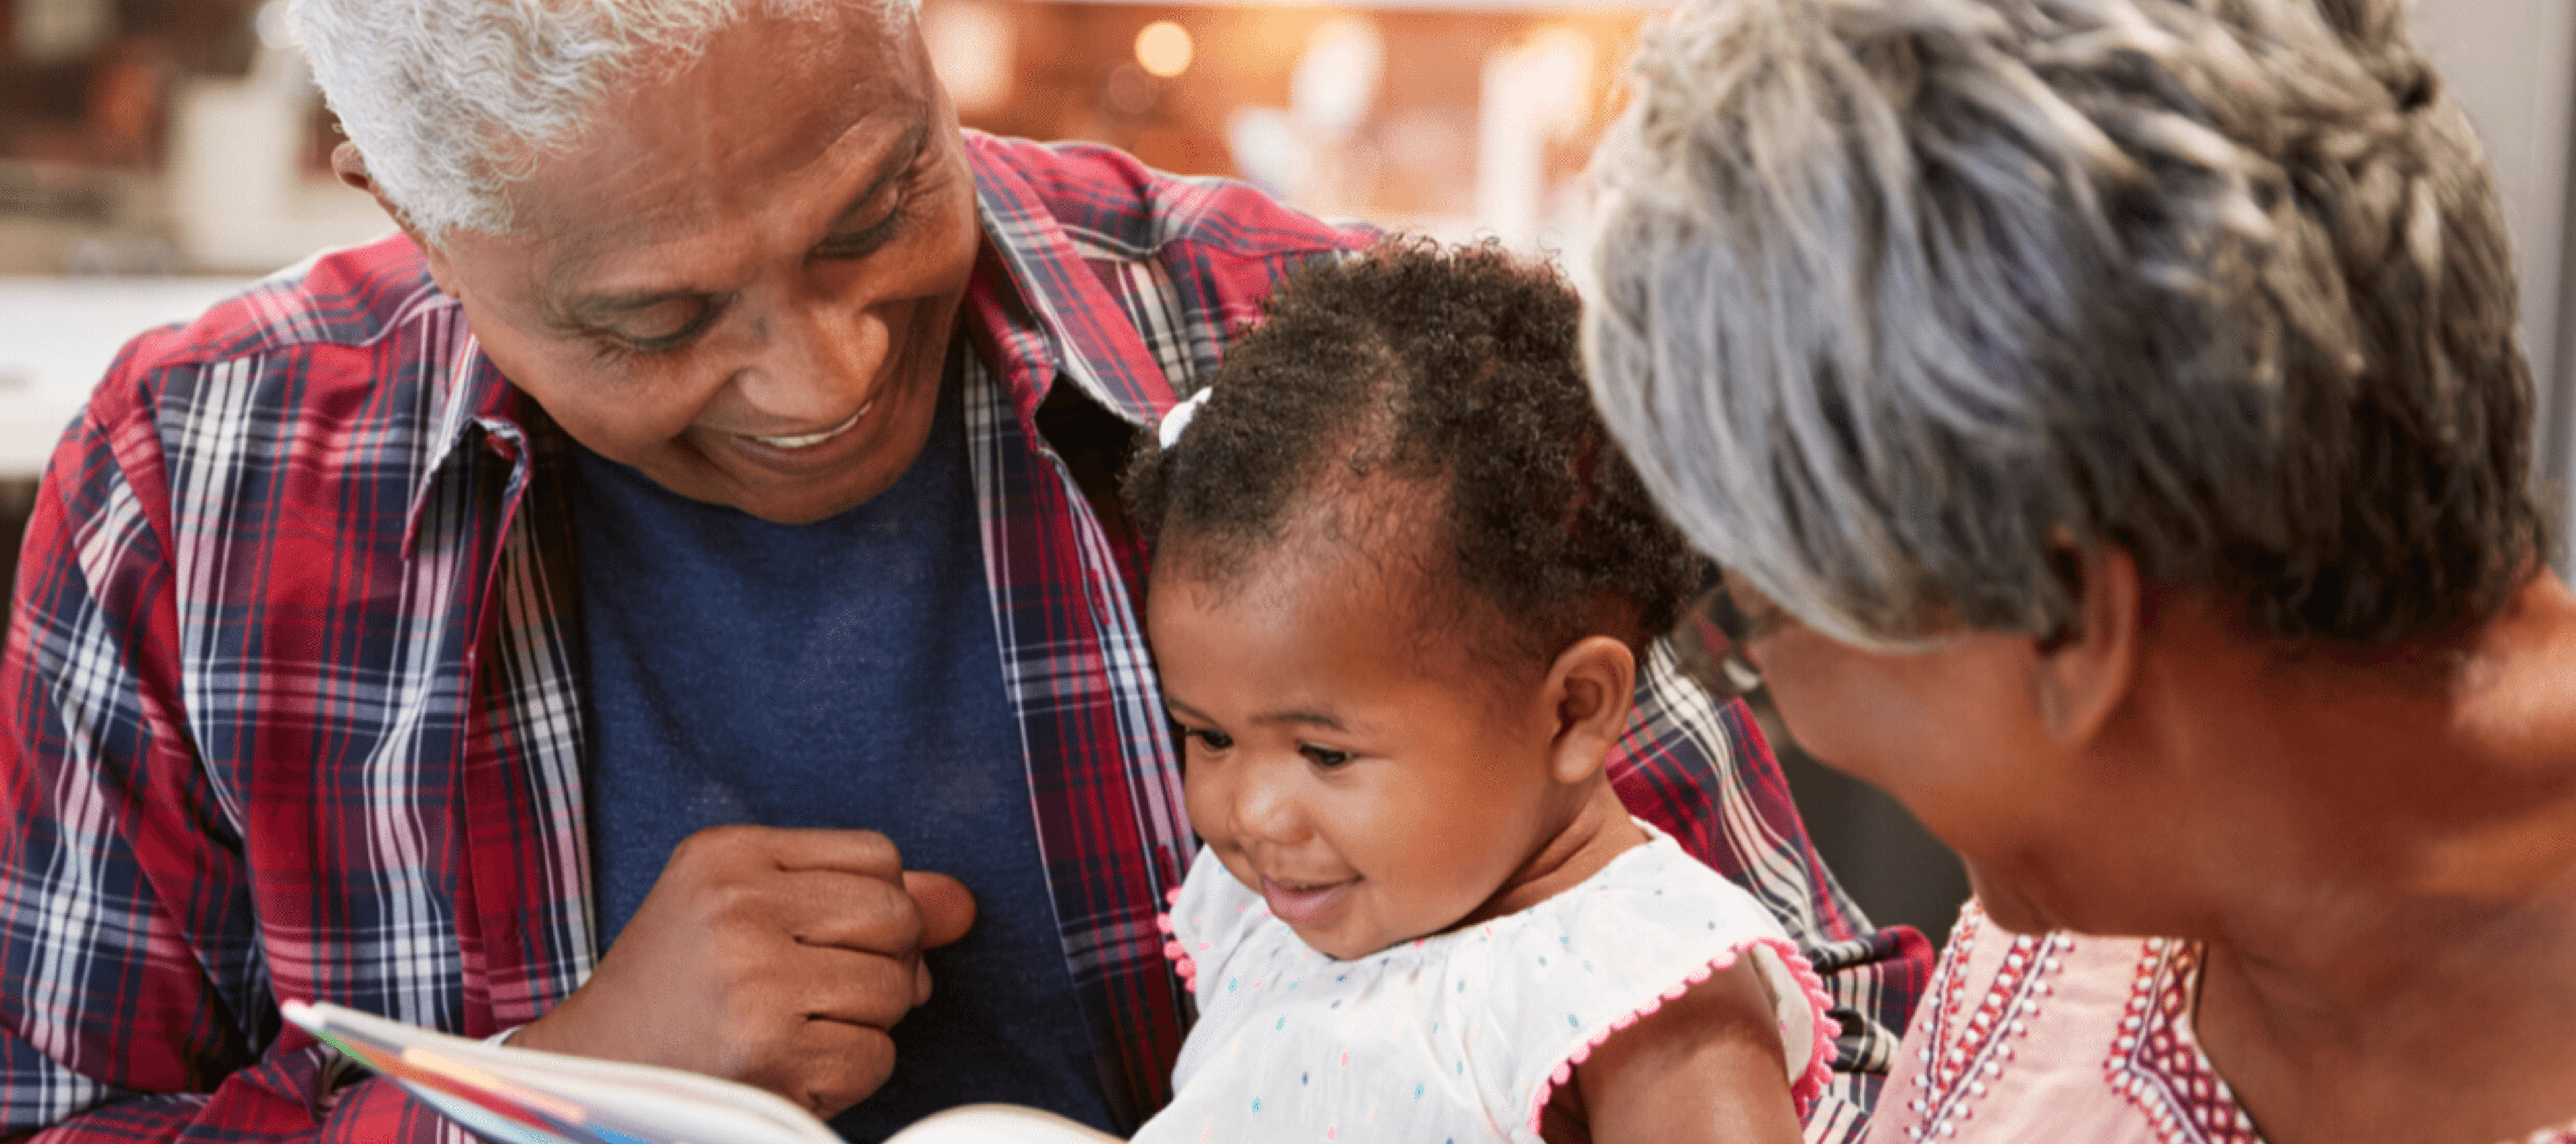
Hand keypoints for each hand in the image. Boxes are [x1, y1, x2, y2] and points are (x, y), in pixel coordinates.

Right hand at [509, 826, 976, 1118]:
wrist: (594, 1071)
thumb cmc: (683, 986)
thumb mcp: (749, 907)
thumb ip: (859, 893)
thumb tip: (963, 904)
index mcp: (728, 854)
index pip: (879, 856)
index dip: (876, 907)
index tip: (825, 939)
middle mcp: (737, 908)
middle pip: (898, 918)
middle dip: (884, 962)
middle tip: (818, 989)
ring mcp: (752, 981)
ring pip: (896, 990)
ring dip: (865, 1021)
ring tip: (795, 1026)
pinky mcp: (767, 1054)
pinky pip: (877, 1056)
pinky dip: (848, 1072)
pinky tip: (790, 1065)